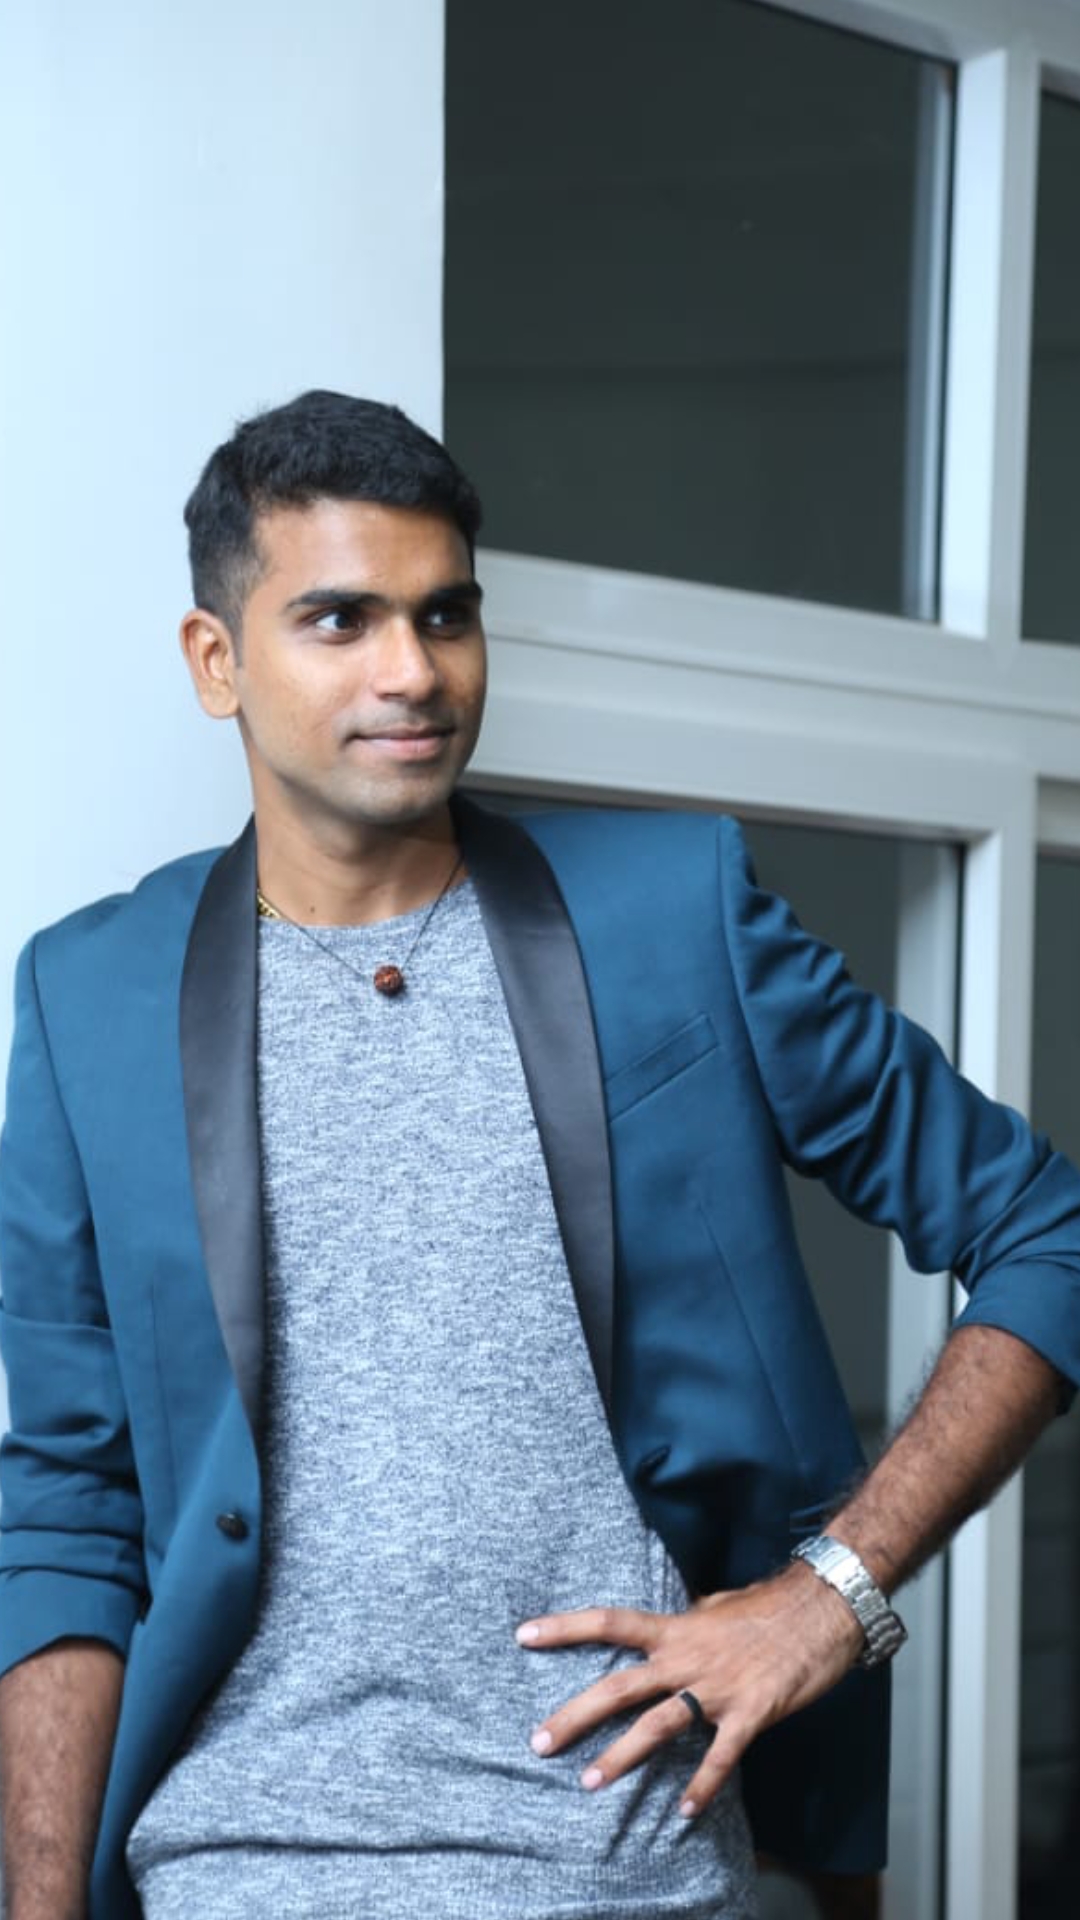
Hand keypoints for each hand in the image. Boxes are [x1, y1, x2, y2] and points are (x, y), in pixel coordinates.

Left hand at [516, 1561, 863, 1816]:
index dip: (564, 1627)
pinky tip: (685, 1811)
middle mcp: (687, 1658)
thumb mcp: (715, 1606)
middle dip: (575, 1715)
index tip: (523, 1634)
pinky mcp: (750, 1713)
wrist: (824, 1608)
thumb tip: (671, 1629)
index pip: (609, 1623)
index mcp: (676, 1629)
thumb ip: (687, 1623)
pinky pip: (721, 1756)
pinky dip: (703, 1785)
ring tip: (589, 1782)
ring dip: (621, 1756)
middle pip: (619, 1686)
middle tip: (538, 1741)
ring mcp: (717, 1688)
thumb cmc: (769, 1606)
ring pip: (658, 1726)